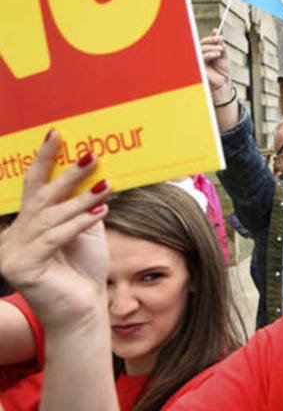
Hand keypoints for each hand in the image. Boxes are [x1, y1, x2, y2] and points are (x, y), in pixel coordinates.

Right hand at [0, 130, 110, 329]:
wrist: (83, 311)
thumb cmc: (84, 271)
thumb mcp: (85, 230)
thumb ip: (83, 205)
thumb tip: (99, 173)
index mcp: (26, 224)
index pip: (33, 186)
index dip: (44, 159)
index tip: (57, 133)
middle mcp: (13, 236)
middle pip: (41, 197)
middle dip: (67, 174)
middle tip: (91, 154)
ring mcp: (13, 253)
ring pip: (51, 217)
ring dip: (81, 200)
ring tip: (107, 186)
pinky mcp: (22, 267)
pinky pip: (54, 238)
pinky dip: (79, 223)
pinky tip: (100, 212)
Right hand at [199, 30, 231, 98]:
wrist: (223, 81)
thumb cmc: (222, 70)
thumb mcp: (224, 55)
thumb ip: (220, 45)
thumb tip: (219, 35)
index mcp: (206, 52)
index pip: (205, 42)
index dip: (211, 37)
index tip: (219, 36)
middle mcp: (201, 55)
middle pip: (201, 43)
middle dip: (211, 40)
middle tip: (219, 40)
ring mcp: (199, 60)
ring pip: (201, 49)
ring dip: (211, 47)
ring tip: (220, 50)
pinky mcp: (198, 66)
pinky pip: (201, 57)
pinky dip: (209, 54)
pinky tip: (216, 55)